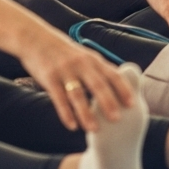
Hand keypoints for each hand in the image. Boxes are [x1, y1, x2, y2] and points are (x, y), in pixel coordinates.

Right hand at [19, 27, 134, 132]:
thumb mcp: (85, 57)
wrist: (36, 39)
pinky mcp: (49, 78)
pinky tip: (72, 126)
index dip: (123, 89)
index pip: (113, 74)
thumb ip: (99, 71)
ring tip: (94, 129)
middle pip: (98, 85)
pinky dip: (66, 113)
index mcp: (93, 60)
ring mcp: (65, 71)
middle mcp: (81, 64)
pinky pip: (59, 98)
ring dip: (87, 113)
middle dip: (108, 103)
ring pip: (78, 95)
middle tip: (117, 120)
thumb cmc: (65, 53)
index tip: (132, 104)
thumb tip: (118, 87)